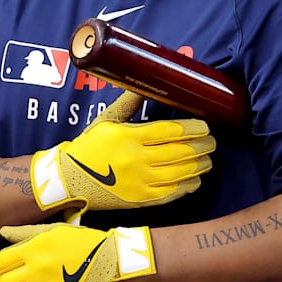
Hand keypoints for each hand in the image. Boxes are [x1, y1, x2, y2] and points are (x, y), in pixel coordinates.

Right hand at [30, 91, 214, 213]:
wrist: (69, 180)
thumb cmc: (89, 147)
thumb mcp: (106, 120)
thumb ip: (128, 102)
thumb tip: (144, 81)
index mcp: (129, 137)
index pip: (170, 131)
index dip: (192, 128)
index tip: (205, 126)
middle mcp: (136, 160)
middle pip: (180, 152)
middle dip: (202, 146)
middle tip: (212, 141)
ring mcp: (139, 182)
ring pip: (180, 173)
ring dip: (199, 165)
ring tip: (208, 159)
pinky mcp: (140, 199)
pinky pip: (171, 193)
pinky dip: (188, 186)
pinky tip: (196, 179)